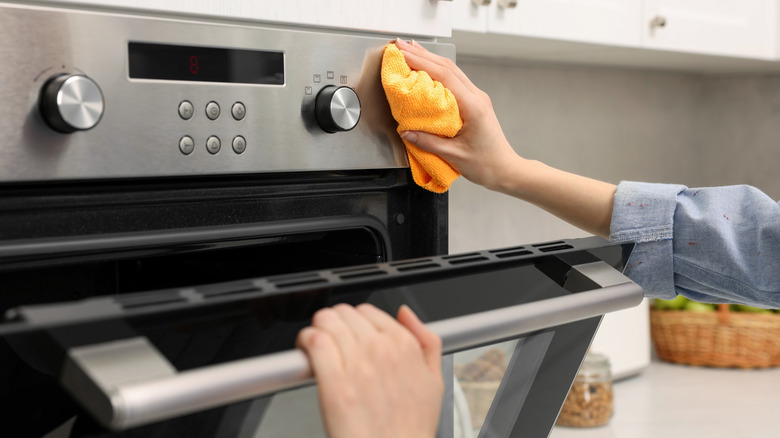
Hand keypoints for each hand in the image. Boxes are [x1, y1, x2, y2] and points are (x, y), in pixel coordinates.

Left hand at [296, 303, 443, 437]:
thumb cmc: (411, 429)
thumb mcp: (435, 381)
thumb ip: (426, 340)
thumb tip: (406, 314)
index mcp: (405, 346)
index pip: (368, 311)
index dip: (355, 321)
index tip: (350, 334)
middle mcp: (381, 349)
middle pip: (344, 313)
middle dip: (335, 323)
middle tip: (332, 340)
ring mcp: (358, 364)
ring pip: (327, 322)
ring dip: (318, 329)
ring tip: (317, 345)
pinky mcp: (335, 383)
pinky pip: (315, 342)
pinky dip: (306, 341)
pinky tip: (306, 351)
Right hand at [394, 38, 522, 192]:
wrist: (505, 170)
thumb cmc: (485, 164)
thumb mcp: (454, 155)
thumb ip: (428, 142)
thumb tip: (406, 132)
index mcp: (473, 107)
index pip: (444, 76)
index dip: (422, 62)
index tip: (403, 54)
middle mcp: (477, 97)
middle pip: (448, 67)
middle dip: (422, 54)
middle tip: (400, 45)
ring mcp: (477, 98)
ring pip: (452, 71)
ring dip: (430, 59)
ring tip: (410, 50)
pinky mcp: (475, 102)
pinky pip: (455, 81)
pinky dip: (438, 71)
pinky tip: (427, 69)